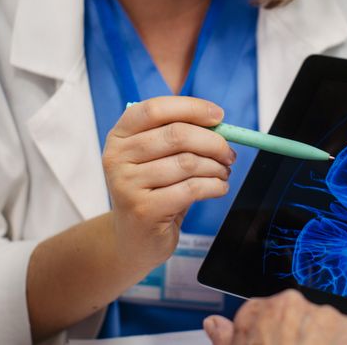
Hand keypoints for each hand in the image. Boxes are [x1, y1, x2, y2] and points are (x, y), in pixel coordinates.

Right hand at [102, 96, 233, 269]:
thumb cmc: (152, 190)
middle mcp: (117, 157)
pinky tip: (218, 188)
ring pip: (188, 162)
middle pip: (176, 134)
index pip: (155, 109)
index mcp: (120, 135)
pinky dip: (214, 186)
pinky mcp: (144, 210)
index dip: (191, 108)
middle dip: (213, 142)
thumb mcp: (155, 156)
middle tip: (229, 152)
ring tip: (222, 172)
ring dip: (216, 167)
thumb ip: (177, 133)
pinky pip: (192, 189)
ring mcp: (127, 185)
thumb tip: (216, 120)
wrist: (133, 238)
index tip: (219, 116)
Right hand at [204, 289, 346, 344]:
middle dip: (303, 339)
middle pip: (300, 318)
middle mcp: (291, 305)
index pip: (267, 314)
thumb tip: (214, 324)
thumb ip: (226, 339)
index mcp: (258, 312)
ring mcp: (325, 315)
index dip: (276, 337)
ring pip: (330, 327)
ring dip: (328, 344)